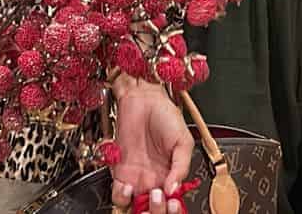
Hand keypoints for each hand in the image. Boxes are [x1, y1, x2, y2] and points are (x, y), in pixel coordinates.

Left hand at [111, 78, 192, 213]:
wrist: (144, 99)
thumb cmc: (165, 116)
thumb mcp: (184, 141)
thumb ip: (182, 166)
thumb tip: (174, 189)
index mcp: (172, 176)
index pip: (173, 203)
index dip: (173, 208)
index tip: (173, 202)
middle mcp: (154, 180)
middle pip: (154, 209)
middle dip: (156, 210)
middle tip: (158, 198)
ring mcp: (136, 178)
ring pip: (135, 207)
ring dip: (140, 208)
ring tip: (146, 193)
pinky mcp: (120, 172)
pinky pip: (118, 195)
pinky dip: (121, 196)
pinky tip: (127, 186)